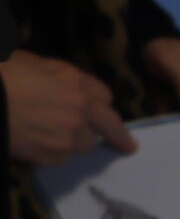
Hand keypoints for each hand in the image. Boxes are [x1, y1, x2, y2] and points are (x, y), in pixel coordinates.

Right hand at [2, 52, 135, 162]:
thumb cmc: (2, 75)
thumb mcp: (31, 62)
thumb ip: (58, 74)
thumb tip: (67, 83)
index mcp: (75, 83)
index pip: (105, 97)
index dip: (101, 103)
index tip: (102, 110)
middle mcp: (80, 111)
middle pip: (111, 125)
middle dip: (119, 135)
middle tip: (128, 145)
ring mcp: (69, 136)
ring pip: (87, 143)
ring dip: (79, 139)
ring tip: (58, 134)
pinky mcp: (54, 156)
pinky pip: (64, 156)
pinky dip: (57, 150)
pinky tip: (40, 141)